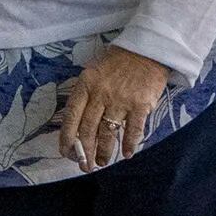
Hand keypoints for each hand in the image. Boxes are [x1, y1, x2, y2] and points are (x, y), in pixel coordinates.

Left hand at [55, 49, 174, 170]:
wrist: (148, 49)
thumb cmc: (118, 62)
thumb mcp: (93, 73)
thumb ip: (85, 96)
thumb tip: (77, 124)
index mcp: (85, 86)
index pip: (71, 117)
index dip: (67, 139)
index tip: (67, 153)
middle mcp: (101, 94)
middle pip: (88, 130)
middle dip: (85, 152)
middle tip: (85, 166)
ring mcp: (121, 100)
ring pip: (108, 133)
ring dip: (104, 152)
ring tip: (102, 162)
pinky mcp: (141, 104)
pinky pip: (133, 130)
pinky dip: (129, 144)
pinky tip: (127, 154)